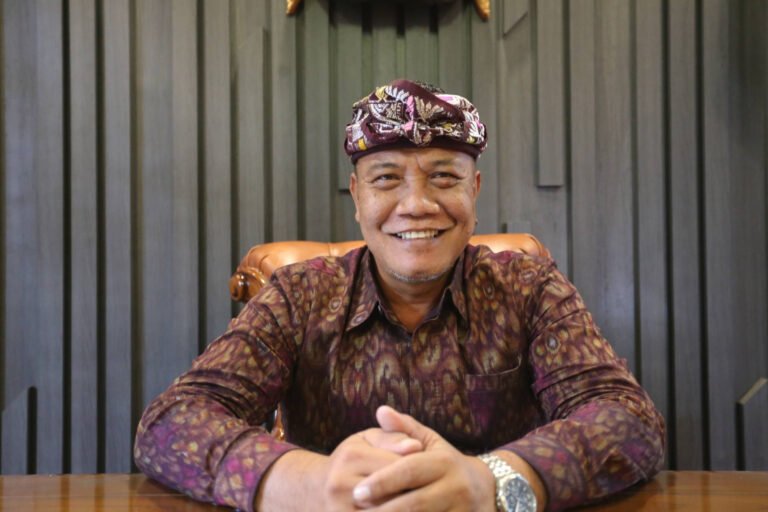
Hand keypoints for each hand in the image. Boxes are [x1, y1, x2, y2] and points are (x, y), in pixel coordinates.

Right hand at [321, 427, 423, 509]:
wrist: (317, 489)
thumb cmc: (351, 459)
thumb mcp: (369, 440)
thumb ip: (394, 437)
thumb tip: (416, 447)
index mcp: (351, 456)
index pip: (398, 465)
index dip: (419, 472)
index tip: (431, 477)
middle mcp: (341, 484)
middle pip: (393, 493)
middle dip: (415, 495)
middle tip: (430, 495)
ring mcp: (339, 509)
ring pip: (387, 511)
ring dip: (406, 508)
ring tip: (423, 506)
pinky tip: (404, 510)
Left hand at [351, 406, 496, 510]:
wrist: (488, 491)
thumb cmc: (448, 464)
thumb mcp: (431, 442)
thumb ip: (404, 428)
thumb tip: (381, 410)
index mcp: (445, 463)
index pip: (409, 471)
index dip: (382, 482)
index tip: (357, 492)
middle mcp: (456, 488)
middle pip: (415, 503)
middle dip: (384, 510)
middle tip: (357, 511)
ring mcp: (462, 511)